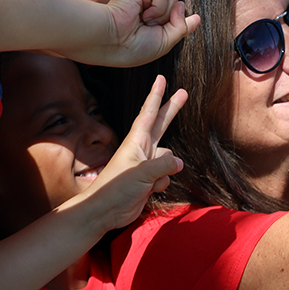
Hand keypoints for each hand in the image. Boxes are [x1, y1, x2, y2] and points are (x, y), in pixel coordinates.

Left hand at [63, 74, 186, 234]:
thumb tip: (179, 162)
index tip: (161, 78)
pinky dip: (161, 184)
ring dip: (165, 170)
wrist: (105, 211)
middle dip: (171, 109)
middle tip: (183, 93)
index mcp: (136, 141)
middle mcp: (142, 150)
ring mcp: (146, 165)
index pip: (148, 113)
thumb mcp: (141, 173)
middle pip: (161, 124)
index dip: (156, 96)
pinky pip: (166, 177)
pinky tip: (148, 191)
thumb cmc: (115, 188)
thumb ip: (163, 164)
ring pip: (168, 159)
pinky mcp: (149, 180)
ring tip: (149, 182)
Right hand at [79, 0, 201, 66]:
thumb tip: (183, 4)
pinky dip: (158, 8)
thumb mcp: (164, 43)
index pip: (172, 15)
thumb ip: (180, 26)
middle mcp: (149, 10)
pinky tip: (143, 14)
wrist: (111, 41)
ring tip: (146, 23)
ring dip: (164, 16)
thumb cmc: (133, 48)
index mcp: (153, 26)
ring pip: (173, 0)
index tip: (194, 10)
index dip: (182, 13)